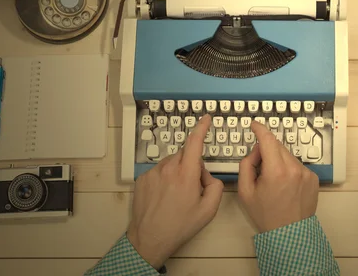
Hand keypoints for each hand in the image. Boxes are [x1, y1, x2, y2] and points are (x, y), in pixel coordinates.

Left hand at [127, 115, 223, 268]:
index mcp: (186, 175)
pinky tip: (164, 197)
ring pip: (170, 163)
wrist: (150, 238)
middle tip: (193, 188)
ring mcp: (152, 173)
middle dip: (191, 166)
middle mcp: (168, 169)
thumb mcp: (208, 210)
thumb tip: (208, 176)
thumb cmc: (179, 226)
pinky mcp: (142, 179)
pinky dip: (164, 179)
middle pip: (184, 155)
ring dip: (177, 172)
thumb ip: (216, 187)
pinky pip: (158, 172)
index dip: (201, 127)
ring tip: (176, 196)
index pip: (195, 142)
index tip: (205, 118)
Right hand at [238, 121, 318, 232]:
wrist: (289, 234)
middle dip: (266, 150)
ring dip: (278, 160)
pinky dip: (289, 168)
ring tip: (273, 181)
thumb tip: (255, 152)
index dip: (259, 129)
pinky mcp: (313, 178)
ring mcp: (306, 173)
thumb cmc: (266, 215)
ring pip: (287, 155)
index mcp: (276, 171)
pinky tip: (285, 185)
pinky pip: (297, 165)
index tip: (254, 125)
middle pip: (277, 146)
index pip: (268, 140)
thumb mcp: (245, 192)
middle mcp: (294, 169)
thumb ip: (246, 165)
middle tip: (259, 167)